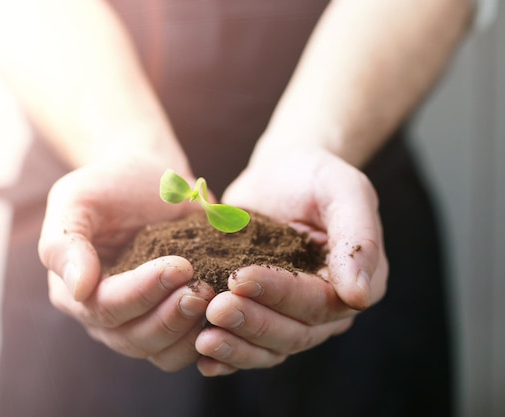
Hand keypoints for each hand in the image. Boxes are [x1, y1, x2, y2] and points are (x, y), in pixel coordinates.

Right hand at [39, 154, 213, 370]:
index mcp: (74, 292)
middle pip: (133, 338)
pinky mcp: (170, 322)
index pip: (105, 308)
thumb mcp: (76, 200)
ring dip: (188, 331)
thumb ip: (66, 243)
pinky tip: (222, 312)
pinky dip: (204, 338)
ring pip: (160, 352)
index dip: (142, 292)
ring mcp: (138, 323)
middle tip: (202, 289)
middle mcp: (103, 318)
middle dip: (170, 317)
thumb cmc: (109, 185)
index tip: (180, 266)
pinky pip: (184, 349)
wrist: (150, 180)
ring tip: (212, 297)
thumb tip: (79, 290)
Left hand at [194, 146, 387, 375]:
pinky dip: (229, 357)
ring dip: (237, 347)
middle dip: (252, 322)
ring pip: (271, 348)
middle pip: (294, 332)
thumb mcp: (343, 191)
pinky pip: (251, 347)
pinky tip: (203, 360)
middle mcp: (330, 309)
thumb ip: (358, 238)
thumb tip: (359, 296)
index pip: (319, 301)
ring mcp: (296, 316)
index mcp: (359, 282)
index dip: (279, 293)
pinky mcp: (265, 314)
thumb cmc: (315, 176)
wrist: (281, 174)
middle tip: (215, 307)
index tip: (240, 277)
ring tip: (203, 339)